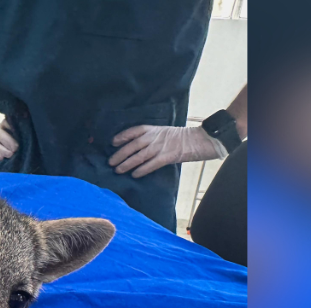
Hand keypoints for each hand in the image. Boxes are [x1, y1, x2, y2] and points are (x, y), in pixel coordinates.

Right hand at [0, 121, 17, 161]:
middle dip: (8, 141)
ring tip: (10, 154)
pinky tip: (1, 158)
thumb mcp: (9, 135)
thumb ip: (17, 135)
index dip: (13, 127)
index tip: (21, 133)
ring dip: (2, 150)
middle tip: (15, 148)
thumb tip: (27, 138)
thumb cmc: (4, 141)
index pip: (7, 123)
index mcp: (2, 127)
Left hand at [109, 125, 227, 177]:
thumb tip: (136, 147)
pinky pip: (151, 164)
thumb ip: (151, 137)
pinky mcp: (167, 156)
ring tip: (118, 170)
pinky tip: (134, 175)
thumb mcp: (164, 132)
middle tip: (110, 163)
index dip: (122, 136)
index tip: (113, 143)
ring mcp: (160, 147)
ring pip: (139, 156)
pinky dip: (142, 170)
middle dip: (120, 154)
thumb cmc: (181, 138)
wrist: (199, 140)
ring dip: (127, 164)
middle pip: (133, 145)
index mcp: (153, 129)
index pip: (133, 131)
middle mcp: (154, 137)